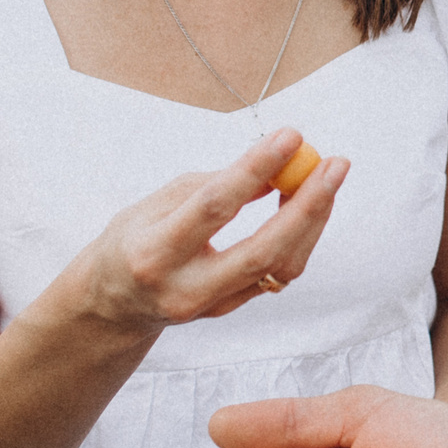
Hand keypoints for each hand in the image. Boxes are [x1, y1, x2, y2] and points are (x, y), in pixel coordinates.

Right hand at [75, 128, 346, 332]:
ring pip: (280, 267)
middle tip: (335, 164)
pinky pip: (277, 275)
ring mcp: (210, 306)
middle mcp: (183, 288)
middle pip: (262, 249)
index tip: (291, 136)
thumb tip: (274, 164)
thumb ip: (214, 185)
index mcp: (152, 252)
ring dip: (312, 220)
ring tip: (328, 177)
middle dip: (307, 205)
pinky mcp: (230, 311)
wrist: (112, 305)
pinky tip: (309, 207)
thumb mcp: (156, 203)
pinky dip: (299, 238)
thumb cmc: (132, 239)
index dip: (256, 169)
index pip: (214, 207)